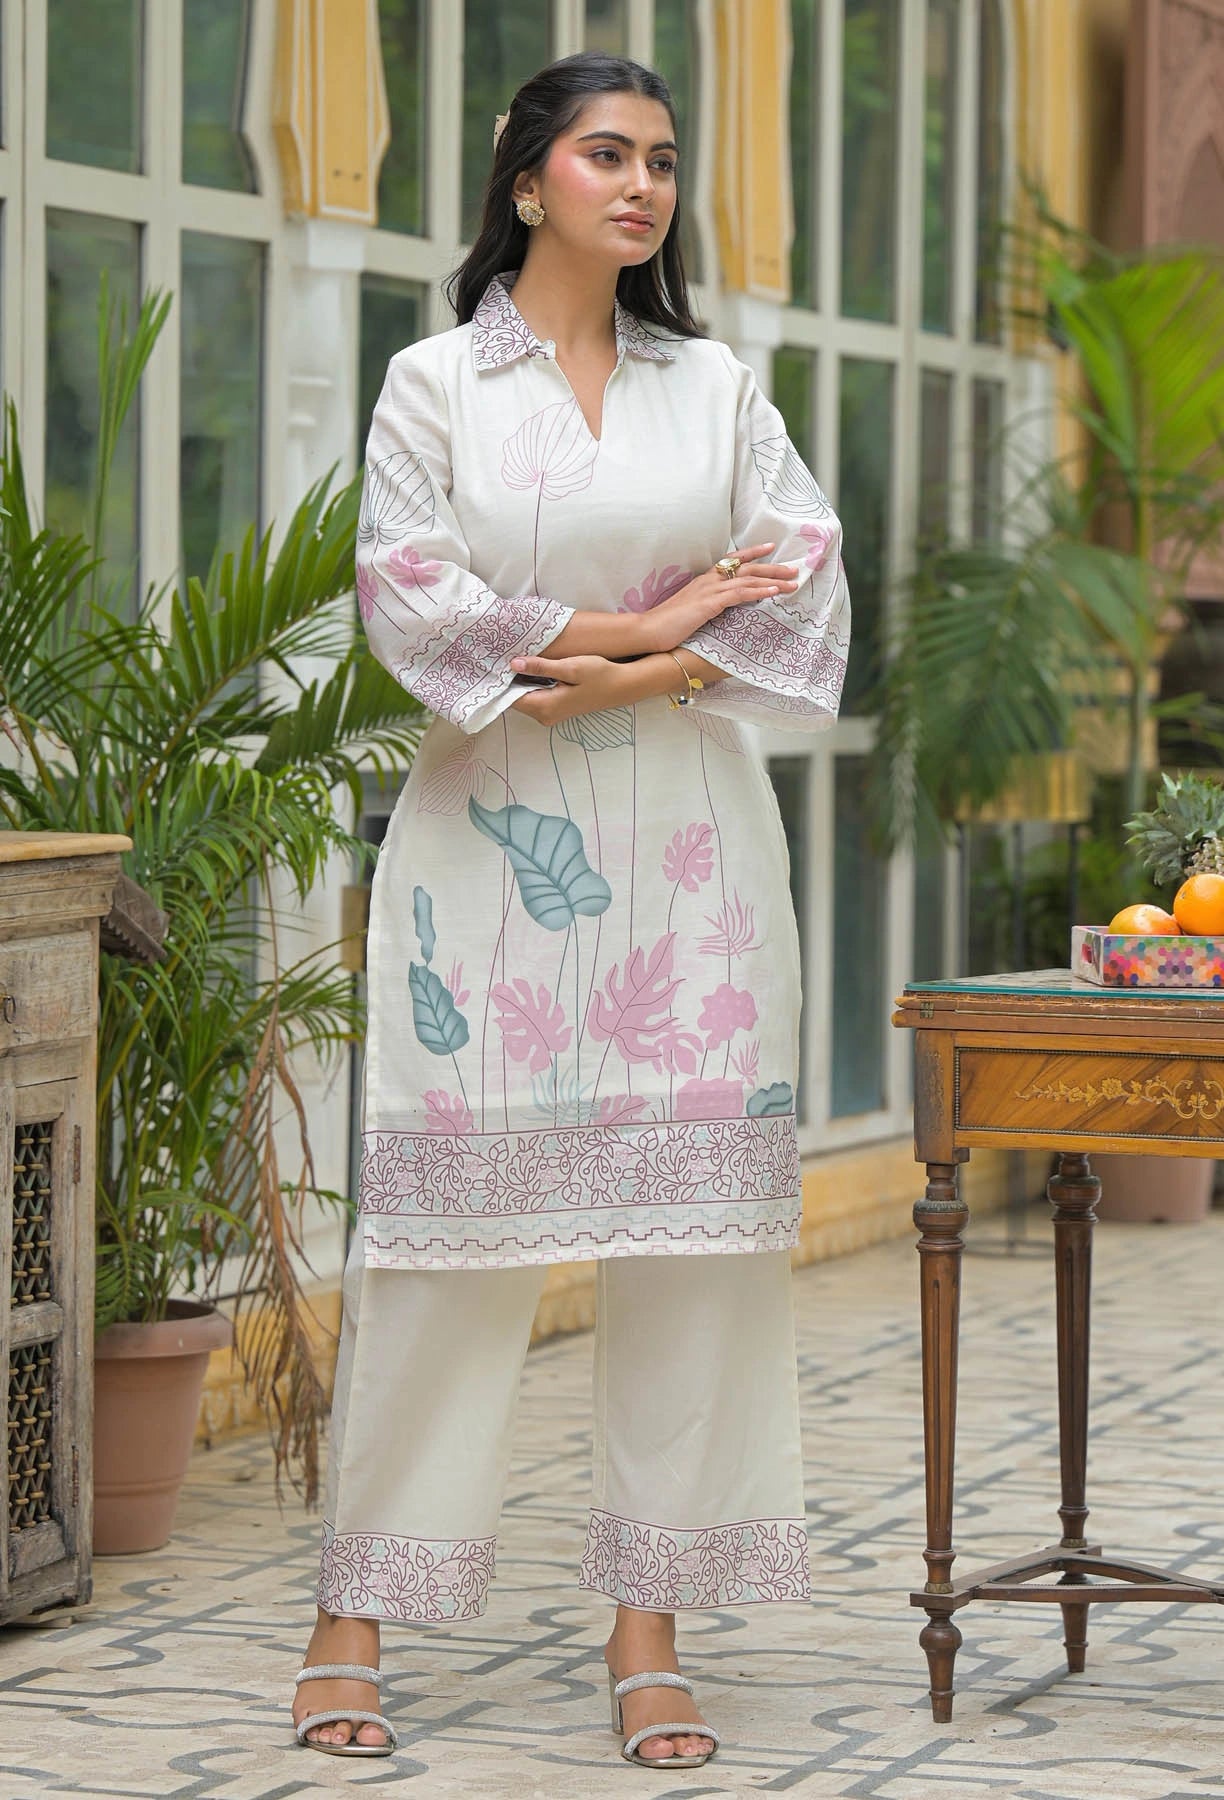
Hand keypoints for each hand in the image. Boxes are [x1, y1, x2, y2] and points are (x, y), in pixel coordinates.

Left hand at [510, 654, 629, 723]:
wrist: (621, 686)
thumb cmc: (599, 675)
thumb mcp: (570, 667)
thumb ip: (541, 667)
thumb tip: (514, 664)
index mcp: (546, 706)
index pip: (510, 698)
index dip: (500, 681)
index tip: (493, 663)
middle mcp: (545, 715)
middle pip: (514, 699)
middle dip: (507, 680)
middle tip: (500, 656)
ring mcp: (550, 714)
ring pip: (523, 698)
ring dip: (517, 681)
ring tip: (512, 659)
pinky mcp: (555, 709)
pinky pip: (533, 697)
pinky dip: (528, 684)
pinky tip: (527, 668)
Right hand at [636, 543, 798, 653]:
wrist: (648, 630)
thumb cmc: (667, 625)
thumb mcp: (692, 611)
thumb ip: (708, 606)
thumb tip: (722, 610)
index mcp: (704, 580)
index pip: (732, 560)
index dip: (752, 553)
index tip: (770, 547)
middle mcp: (708, 580)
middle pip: (746, 568)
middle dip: (772, 567)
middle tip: (794, 569)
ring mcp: (709, 590)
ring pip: (747, 579)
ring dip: (773, 580)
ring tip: (792, 581)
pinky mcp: (709, 603)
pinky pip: (739, 594)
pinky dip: (759, 591)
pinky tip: (774, 592)